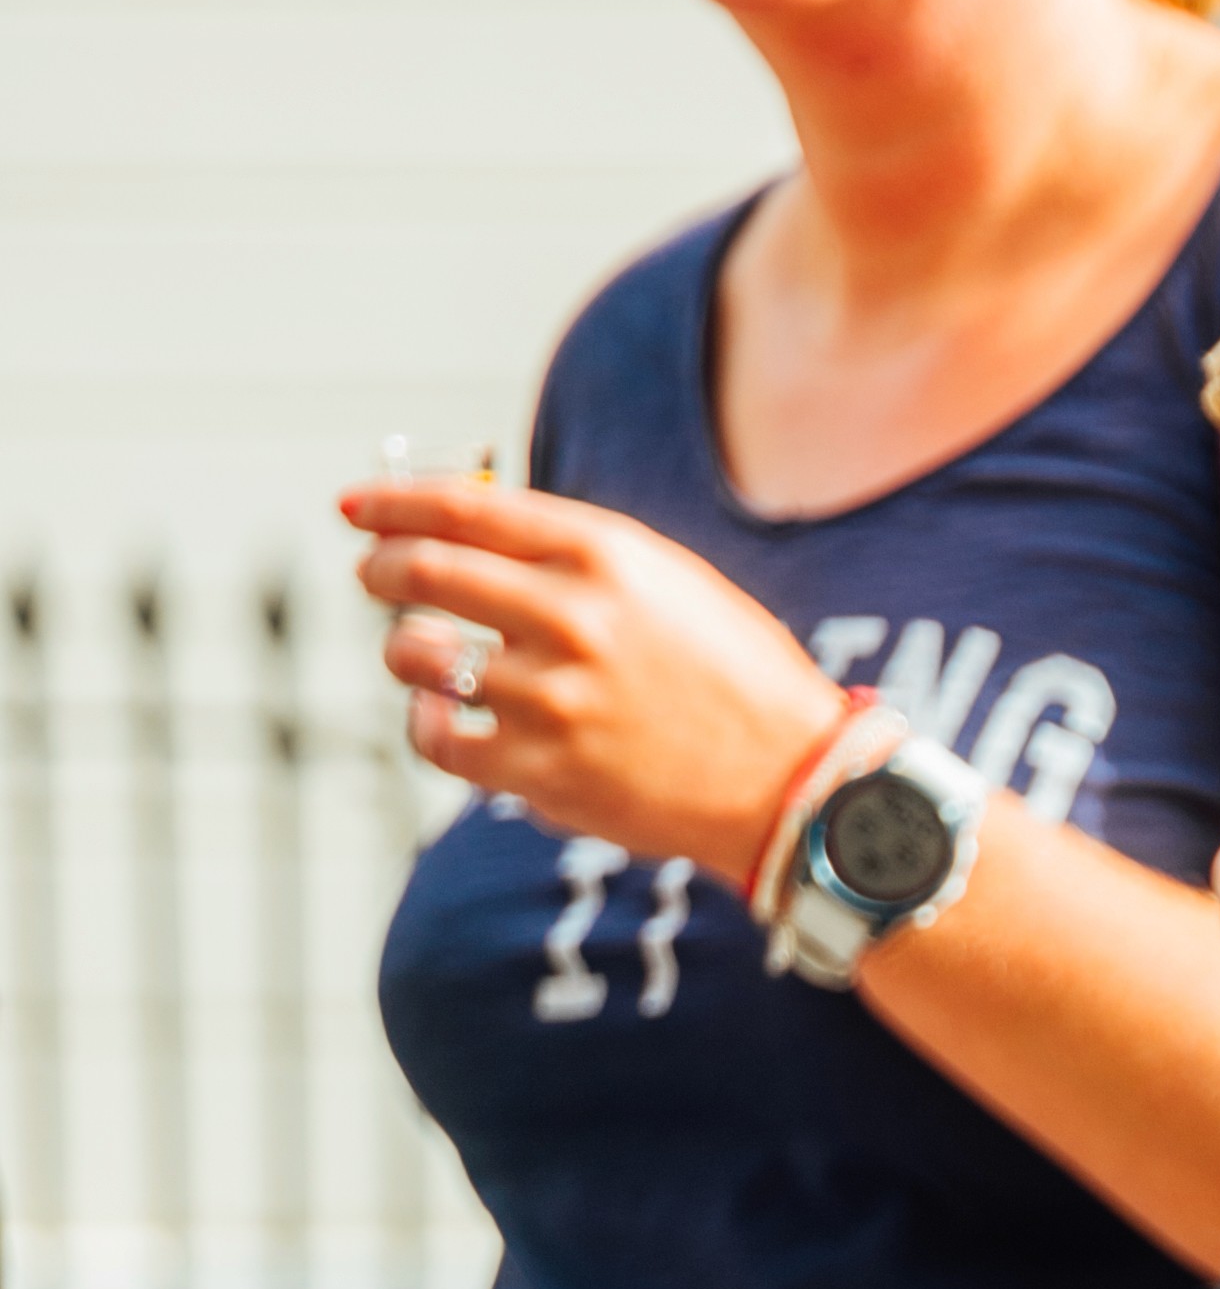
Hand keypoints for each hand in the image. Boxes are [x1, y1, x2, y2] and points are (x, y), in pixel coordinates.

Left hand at [343, 471, 848, 873]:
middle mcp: (573, 619)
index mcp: (606, 554)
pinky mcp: (542, 773)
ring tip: (422, 654)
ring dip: (405, 649)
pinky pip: (441, 738)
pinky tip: (444, 714)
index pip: (461, 507)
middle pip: (425, 573)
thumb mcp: (670, 582)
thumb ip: (577, 556)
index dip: (393, 501)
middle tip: (372, 573)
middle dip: (381, 568)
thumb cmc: (737, 680)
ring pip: (419, 655)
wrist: (794, 787)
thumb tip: (475, 533)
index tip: (356, 505)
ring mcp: (553, 700)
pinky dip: (429, 721)